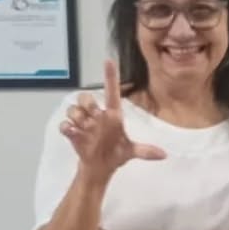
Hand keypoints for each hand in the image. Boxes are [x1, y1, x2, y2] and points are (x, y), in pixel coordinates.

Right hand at [60, 60, 166, 182]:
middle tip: (95, 115)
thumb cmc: (116, 153)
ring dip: (78, 117)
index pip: (111, 92)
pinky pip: (64, 124)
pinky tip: (73, 133)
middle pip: (86, 97)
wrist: (100, 168)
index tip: (109, 61)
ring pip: (74, 109)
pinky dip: (67, 127)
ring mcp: (83, 124)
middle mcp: (96, 116)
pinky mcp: (73, 134)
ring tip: (86, 130)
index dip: (110, 77)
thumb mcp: (131, 151)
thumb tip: (164, 155)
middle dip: (88, 103)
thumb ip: (145, 151)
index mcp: (112, 116)